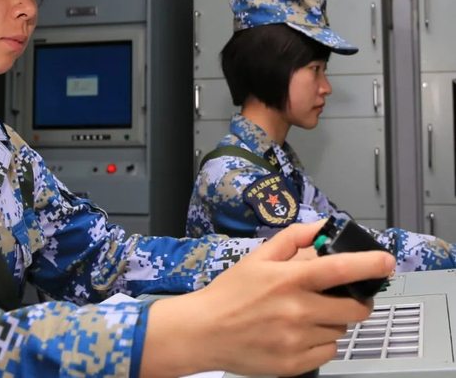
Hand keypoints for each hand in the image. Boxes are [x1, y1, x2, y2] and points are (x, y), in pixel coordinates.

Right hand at [140, 220, 394, 376]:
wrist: (204, 331)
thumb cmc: (229, 293)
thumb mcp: (257, 257)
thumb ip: (292, 239)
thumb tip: (321, 226)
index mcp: (288, 280)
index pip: (339, 269)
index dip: (369, 264)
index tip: (386, 262)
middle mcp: (296, 310)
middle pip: (353, 308)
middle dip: (354, 300)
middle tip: (338, 296)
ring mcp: (297, 339)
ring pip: (339, 330)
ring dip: (331, 320)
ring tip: (304, 314)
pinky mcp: (294, 363)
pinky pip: (328, 352)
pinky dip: (320, 342)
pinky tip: (298, 332)